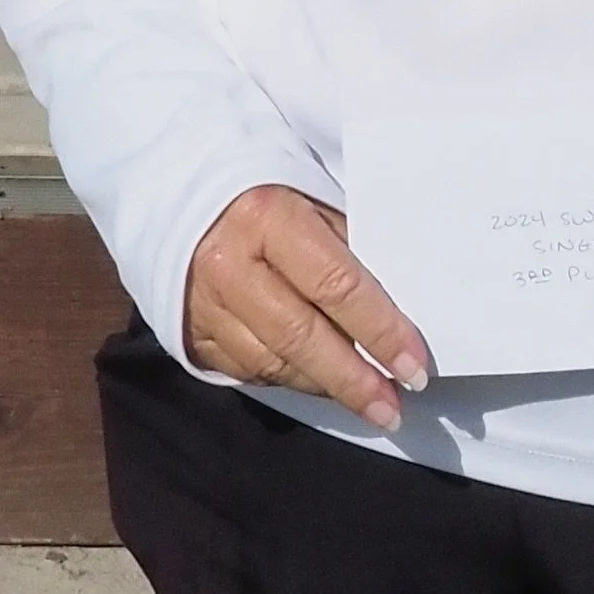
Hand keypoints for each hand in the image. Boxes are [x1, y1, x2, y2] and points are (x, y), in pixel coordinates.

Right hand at [183, 184, 428, 429]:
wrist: (180, 188)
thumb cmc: (263, 185)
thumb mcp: (310, 191)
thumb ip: (347, 241)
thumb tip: (395, 301)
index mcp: (267, 217)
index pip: (336, 285)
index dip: (380, 329)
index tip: (413, 365)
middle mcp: (229, 266)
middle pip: (302, 337)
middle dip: (354, 379)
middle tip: (393, 408)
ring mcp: (204, 305)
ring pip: (273, 363)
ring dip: (324, 385)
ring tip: (367, 401)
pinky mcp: (190, 334)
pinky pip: (246, 369)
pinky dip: (288, 379)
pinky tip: (319, 382)